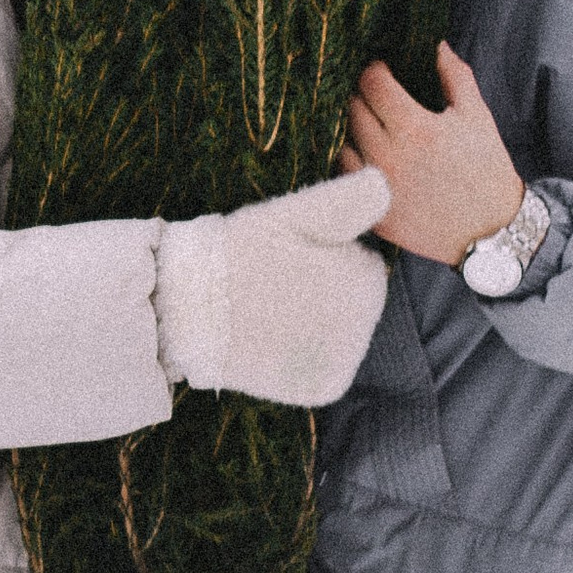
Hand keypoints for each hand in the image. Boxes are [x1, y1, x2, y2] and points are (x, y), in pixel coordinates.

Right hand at [156, 167, 391, 402]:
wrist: (188, 311)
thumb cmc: (241, 252)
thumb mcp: (295, 213)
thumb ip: (350, 198)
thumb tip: (384, 183)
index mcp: (367, 281)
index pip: (362, 263)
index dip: (324, 254)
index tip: (287, 257)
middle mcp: (366, 329)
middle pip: (356, 300)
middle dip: (325, 289)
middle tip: (275, 283)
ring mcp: (346, 362)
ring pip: (343, 332)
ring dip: (317, 322)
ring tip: (270, 310)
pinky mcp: (325, 389)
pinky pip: (328, 366)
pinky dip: (308, 356)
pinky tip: (275, 342)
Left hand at [340, 45, 524, 266]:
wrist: (491, 230)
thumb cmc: (486, 170)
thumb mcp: (477, 116)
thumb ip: (455, 76)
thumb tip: (437, 45)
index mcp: (415, 128)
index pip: (372, 84)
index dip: (375, 70)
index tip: (382, 71)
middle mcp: (389, 157)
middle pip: (353, 109)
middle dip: (364, 97)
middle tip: (379, 98)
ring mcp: (378, 187)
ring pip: (344, 142)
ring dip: (355, 130)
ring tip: (374, 128)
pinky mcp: (374, 213)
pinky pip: (346, 177)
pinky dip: (354, 162)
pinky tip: (371, 157)